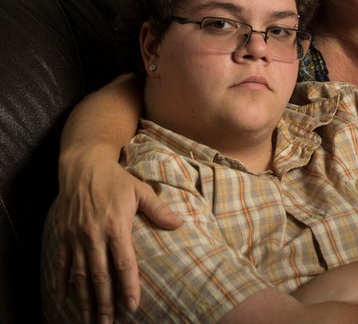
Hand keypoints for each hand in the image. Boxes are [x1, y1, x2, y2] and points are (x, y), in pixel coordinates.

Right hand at [54, 157, 181, 322]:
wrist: (83, 166)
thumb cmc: (115, 179)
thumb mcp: (140, 190)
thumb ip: (159, 209)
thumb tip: (179, 224)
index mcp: (116, 226)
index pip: (124, 263)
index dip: (128, 286)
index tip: (132, 305)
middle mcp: (94, 235)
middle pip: (100, 276)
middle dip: (104, 302)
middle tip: (108, 323)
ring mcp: (76, 237)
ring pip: (80, 275)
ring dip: (84, 299)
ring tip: (90, 319)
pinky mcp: (64, 235)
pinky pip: (62, 263)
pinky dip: (63, 282)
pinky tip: (65, 299)